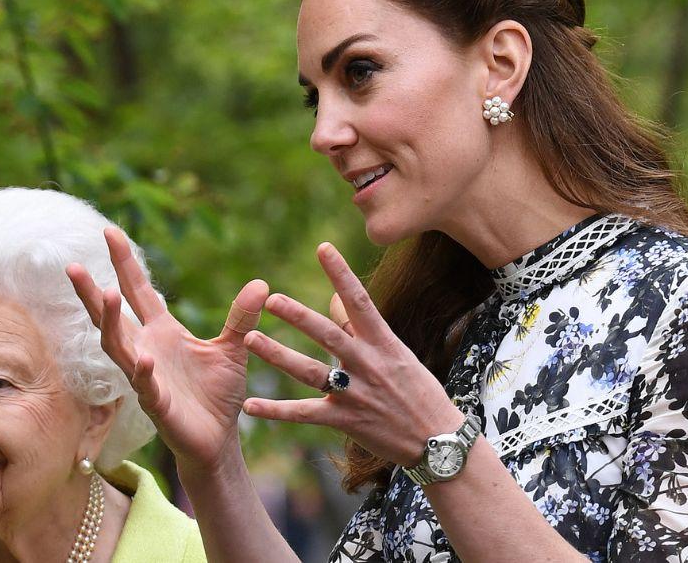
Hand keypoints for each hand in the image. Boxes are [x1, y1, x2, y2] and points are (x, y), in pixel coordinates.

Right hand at [66, 227, 268, 470]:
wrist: (219, 440)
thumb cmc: (218, 395)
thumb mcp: (234, 349)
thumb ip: (242, 317)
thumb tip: (260, 283)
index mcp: (163, 332)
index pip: (138, 291)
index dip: (124, 263)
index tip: (110, 231)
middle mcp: (147, 349)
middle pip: (112, 316)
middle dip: (92, 292)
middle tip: (73, 265)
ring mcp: (147, 377)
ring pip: (117, 347)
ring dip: (110, 323)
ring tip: (106, 295)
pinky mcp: (157, 405)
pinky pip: (144, 386)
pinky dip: (141, 372)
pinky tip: (143, 357)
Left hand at [242, 242, 463, 465]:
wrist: (438, 440)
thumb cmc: (417, 391)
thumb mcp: (396, 352)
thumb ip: (361, 326)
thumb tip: (334, 296)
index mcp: (384, 343)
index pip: (360, 300)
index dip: (341, 273)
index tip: (323, 248)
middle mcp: (368, 364)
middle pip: (328, 335)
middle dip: (299, 316)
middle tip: (271, 299)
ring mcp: (356, 394)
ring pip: (310, 372)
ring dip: (278, 355)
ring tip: (250, 340)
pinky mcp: (346, 420)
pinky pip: (305, 414)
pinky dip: (276, 412)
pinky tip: (250, 407)